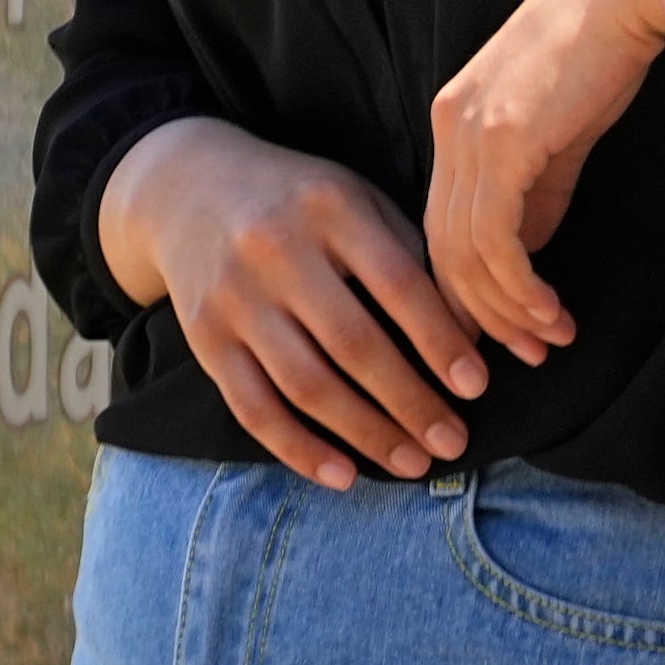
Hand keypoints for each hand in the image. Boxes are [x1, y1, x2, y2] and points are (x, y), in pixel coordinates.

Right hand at [99, 120, 486, 489]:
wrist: (187, 189)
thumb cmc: (301, 203)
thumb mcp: (359, 201)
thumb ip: (413, 257)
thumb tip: (471, 339)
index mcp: (330, 207)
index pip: (397, 283)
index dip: (440, 340)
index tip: (476, 387)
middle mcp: (275, 250)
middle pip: (353, 344)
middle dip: (410, 402)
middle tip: (454, 442)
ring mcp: (233, 297)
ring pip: (306, 384)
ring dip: (366, 434)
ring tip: (413, 463)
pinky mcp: (203, 339)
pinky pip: (253, 408)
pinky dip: (300, 449)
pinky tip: (345, 474)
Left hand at [422, 0, 664, 365]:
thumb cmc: (604, 49)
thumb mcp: (558, 131)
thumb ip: (535, 189)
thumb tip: (526, 253)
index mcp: (454, 120)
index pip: (442, 224)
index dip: (468, 288)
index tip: (502, 331)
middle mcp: (448, 128)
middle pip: (443, 248)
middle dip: (481, 314)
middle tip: (524, 355)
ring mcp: (469, 135)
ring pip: (465, 254)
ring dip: (507, 311)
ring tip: (547, 344)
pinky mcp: (502, 143)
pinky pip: (495, 240)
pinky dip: (519, 288)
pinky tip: (550, 312)